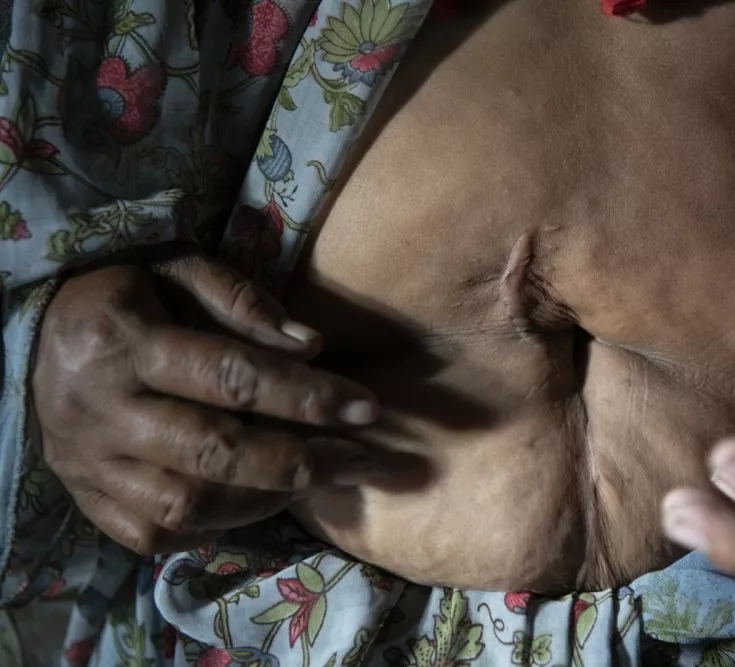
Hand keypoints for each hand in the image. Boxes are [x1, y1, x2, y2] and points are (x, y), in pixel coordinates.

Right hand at [33, 249, 379, 554]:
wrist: (33, 329)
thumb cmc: (122, 289)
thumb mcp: (177, 265)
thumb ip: (241, 300)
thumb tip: (312, 348)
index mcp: (124, 340)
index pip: (232, 376)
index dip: (308, 396)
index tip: (368, 408)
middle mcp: (101, 409)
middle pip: (214, 453)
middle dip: (302, 462)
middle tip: (364, 461)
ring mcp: (87, 462)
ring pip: (185, 506)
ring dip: (264, 500)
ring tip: (315, 479)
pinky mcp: (83, 496)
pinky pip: (152, 534)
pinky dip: (213, 528)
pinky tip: (256, 502)